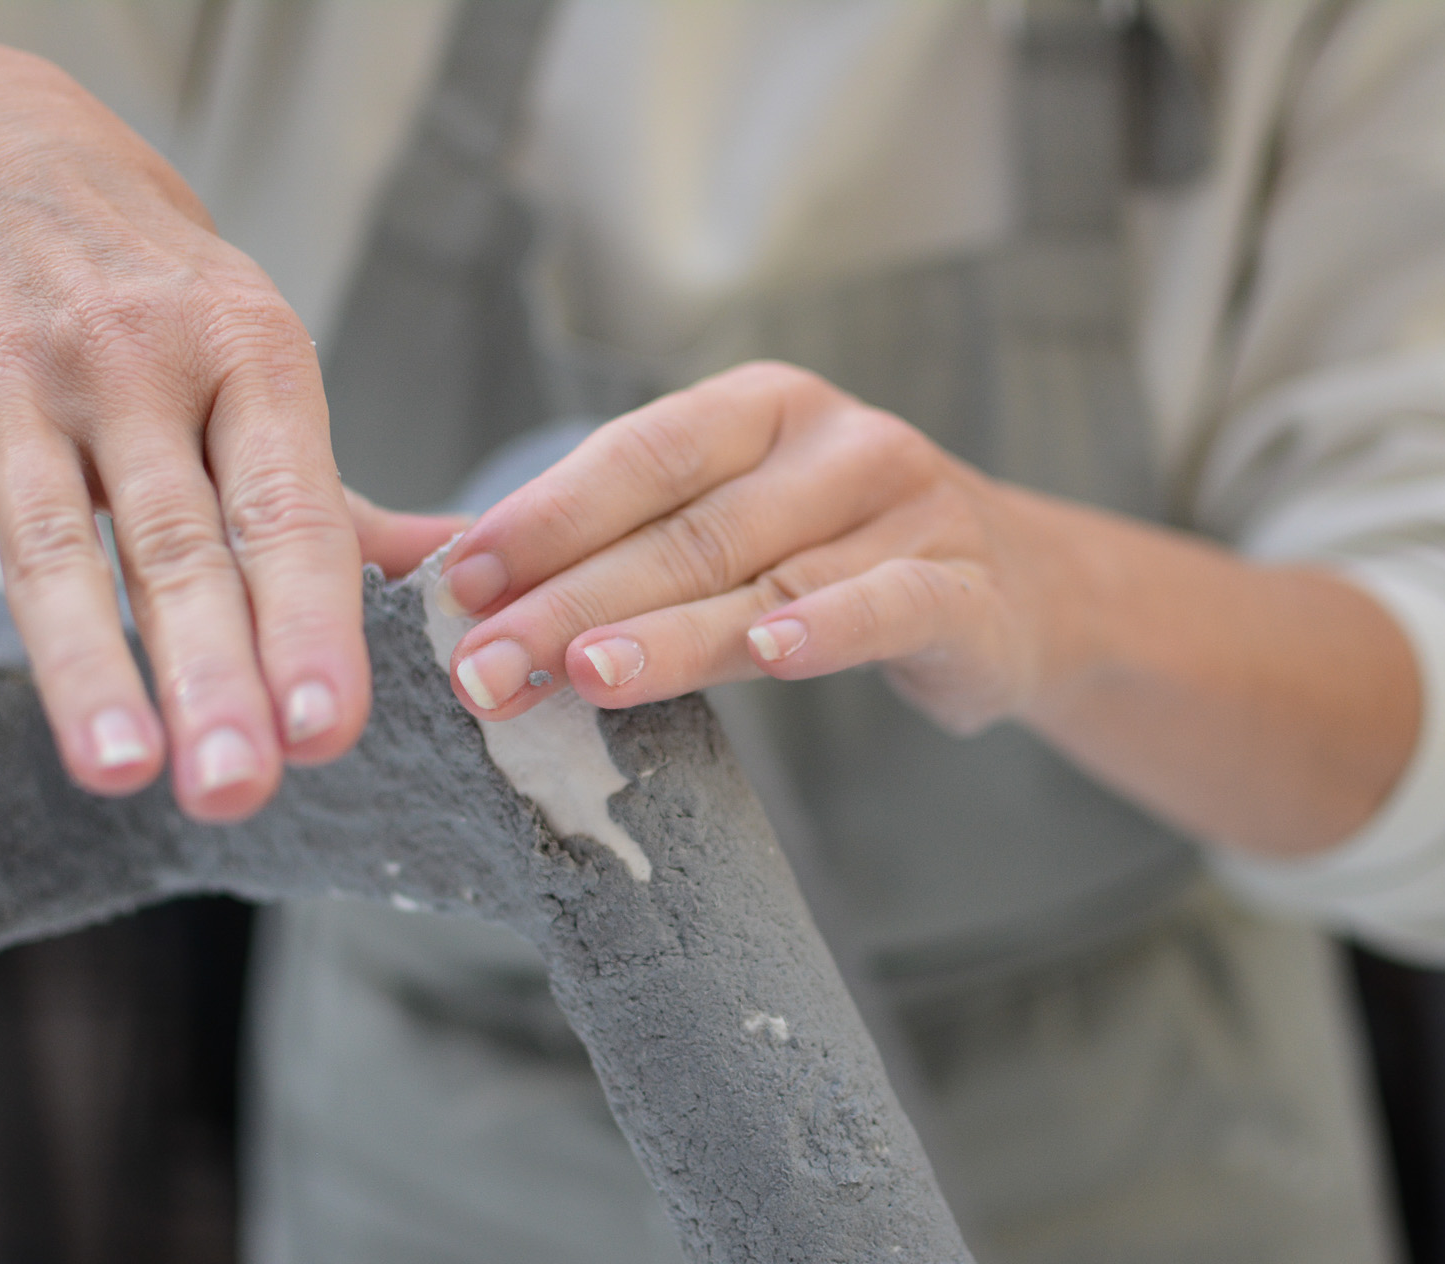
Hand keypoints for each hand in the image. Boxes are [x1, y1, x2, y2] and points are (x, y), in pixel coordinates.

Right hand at [0, 35, 457, 819]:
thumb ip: (332, 499)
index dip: (311, 625)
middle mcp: (135, 362)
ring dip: (86, 662)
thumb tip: (461, 578)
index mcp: (249, 357)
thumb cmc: (152, 301)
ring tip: (120, 767)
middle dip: (213, 671)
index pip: (290, 514)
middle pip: (179, 544)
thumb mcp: (255, 362)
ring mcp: (13, 381)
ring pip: (54, 541)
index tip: (326, 730)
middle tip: (236, 785)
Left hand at [432, 362, 1419, 857]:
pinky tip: (771, 651)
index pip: (633, 456)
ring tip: (581, 673)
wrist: (1018, 590)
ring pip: (766, 575)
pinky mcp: (963, 583)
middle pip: (682, 529)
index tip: (455, 583)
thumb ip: (601, 543)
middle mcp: (832, 439)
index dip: (542, 517)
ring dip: (667, 629)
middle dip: (569, 601)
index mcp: (756, 409)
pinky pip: (886, 602)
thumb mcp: (724, 529)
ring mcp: (906, 505)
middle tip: (481, 670)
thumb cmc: (830, 558)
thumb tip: (425, 565)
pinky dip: (829, 627)